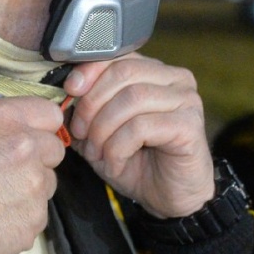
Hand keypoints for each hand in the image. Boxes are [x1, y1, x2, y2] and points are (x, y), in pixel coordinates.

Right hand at [0, 95, 65, 253]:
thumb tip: (17, 126)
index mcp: (7, 118)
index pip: (51, 114)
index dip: (39, 127)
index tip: (28, 138)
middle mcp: (27, 146)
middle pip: (55, 150)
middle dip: (38, 159)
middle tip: (8, 172)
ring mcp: (35, 184)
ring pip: (47, 183)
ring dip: (30, 189)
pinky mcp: (36, 218)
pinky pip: (37, 214)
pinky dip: (21, 217)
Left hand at [63, 54, 212, 218]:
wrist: (169, 199)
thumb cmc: (137, 162)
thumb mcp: (102, 130)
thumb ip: (86, 107)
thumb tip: (64, 91)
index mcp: (155, 72)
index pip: (119, 54)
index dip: (89, 70)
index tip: (70, 91)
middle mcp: (176, 79)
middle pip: (123, 73)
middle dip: (92, 104)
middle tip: (81, 133)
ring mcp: (187, 100)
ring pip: (131, 98)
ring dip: (103, 129)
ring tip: (96, 153)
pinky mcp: (189, 126)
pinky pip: (141, 127)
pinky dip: (118, 148)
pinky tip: (115, 164)